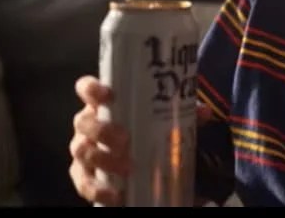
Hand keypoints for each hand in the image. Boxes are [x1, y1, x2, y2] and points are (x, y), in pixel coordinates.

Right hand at [69, 75, 212, 205]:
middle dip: (102, 131)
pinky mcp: (83, 175)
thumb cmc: (146, 129)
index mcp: (104, 104)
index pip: (87, 89)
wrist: (137, 160)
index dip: (92, 89)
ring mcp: (83, 149)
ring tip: (128, 167)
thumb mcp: (164, 118)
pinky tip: (117, 195)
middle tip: (125, 140)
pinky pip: (84, 183)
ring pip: (81, 151)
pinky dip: (99, 190)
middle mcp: (88, 124)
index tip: (108, 95)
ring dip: (103, 159)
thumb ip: (182, 112)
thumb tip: (203, 112)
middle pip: (83, 122)